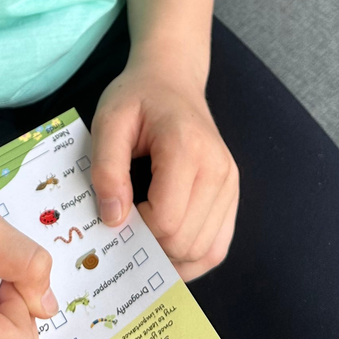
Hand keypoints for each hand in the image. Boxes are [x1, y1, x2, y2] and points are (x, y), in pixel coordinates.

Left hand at [89, 53, 238, 280]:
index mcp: (187, 148)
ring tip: (142, 236)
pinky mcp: (232, 195)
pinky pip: (216, 247)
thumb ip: (106, 169)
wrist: (172, 80)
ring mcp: (230, 184)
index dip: (134, 228)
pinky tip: (165, 249)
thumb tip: (113, 220)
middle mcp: (218, 169)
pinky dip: (190, 258)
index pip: (165, 219)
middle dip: (148, 245)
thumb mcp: (109, 121)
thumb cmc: (138, 97)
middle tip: (125, 225)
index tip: (114, 211)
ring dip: (168, 256)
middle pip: (184, 240)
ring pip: (203, 251)